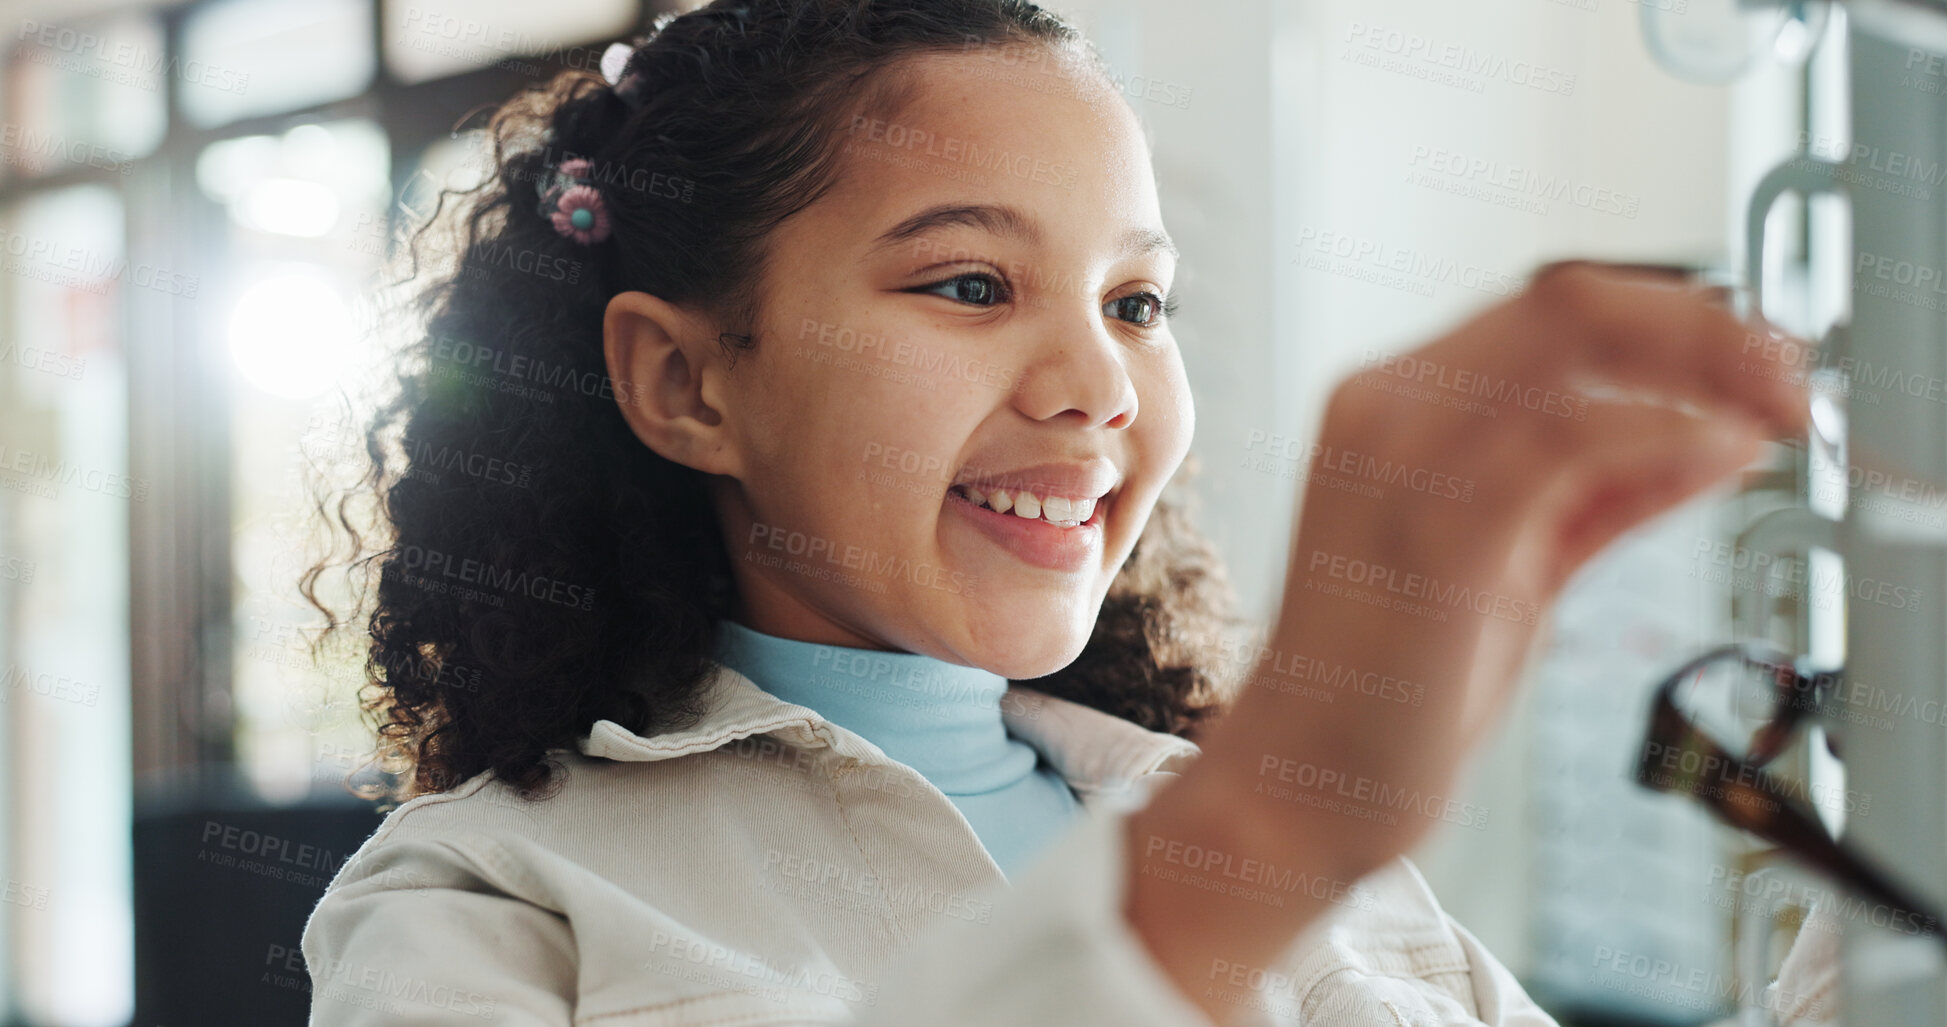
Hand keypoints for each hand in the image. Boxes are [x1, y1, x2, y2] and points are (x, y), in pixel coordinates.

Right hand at [1125, 260, 1810, 1023]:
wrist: (1299, 787)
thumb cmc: (1392, 688)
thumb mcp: (1516, 566)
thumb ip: (1603, 496)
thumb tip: (1718, 436)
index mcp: (1396, 407)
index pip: (1550, 313)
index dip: (1673, 321)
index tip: (1756, 368)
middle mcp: (1388, 408)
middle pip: (1569, 301)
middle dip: (1703, 325)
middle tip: (1788, 379)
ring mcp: (1404, 458)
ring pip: (1574, 339)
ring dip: (1703, 363)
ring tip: (1779, 411)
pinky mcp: (1437, 525)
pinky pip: (1569, 435)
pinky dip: (1666, 431)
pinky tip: (1725, 450)